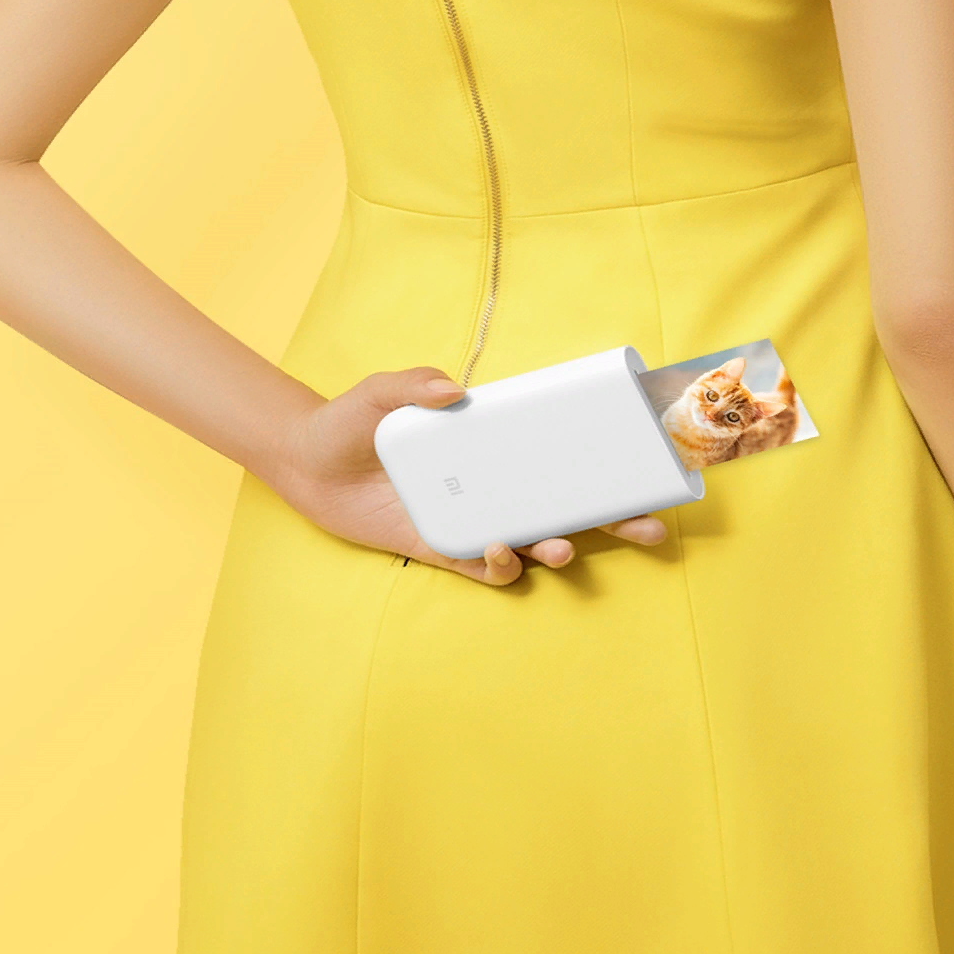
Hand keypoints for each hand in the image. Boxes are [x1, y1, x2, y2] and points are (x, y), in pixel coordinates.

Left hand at [260, 365, 668, 584]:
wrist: (304, 461)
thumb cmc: (349, 421)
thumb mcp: (379, 392)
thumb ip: (411, 384)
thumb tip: (452, 390)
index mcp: (494, 444)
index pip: (561, 452)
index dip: (606, 462)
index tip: (648, 465)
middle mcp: (494, 484)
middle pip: (568, 506)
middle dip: (616, 522)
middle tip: (649, 529)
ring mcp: (475, 519)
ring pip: (535, 544)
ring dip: (556, 548)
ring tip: (558, 547)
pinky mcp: (444, 550)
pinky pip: (486, 569)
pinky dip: (501, 566)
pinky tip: (499, 551)